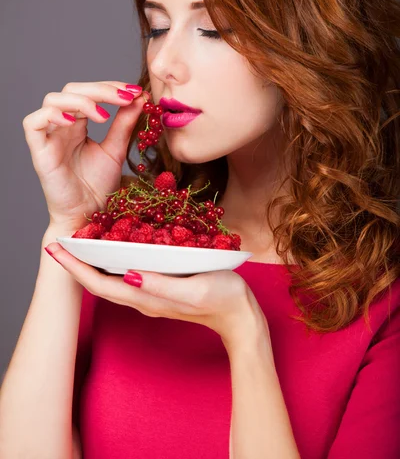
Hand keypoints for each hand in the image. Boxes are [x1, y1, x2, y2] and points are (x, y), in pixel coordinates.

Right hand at [22, 81, 146, 230]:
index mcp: (78, 123)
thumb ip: (125, 123)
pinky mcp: (39, 152)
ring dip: (81, 100)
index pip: (88, 91)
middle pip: (71, 90)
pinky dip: (51, 115)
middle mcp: (61, 126)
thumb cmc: (98, 185)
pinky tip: (75, 122)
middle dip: (100, 89)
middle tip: (126, 97)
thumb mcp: (116, 149)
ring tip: (104, 115)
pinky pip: (33, 123)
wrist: (88, 215)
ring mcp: (48, 137)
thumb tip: (139, 97)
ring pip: (52, 100)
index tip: (134, 91)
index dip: (110, 86)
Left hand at [44, 242, 262, 347]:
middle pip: (100, 281)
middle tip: (61, 239)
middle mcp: (143, 297)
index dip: (75, 267)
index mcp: (146, 298)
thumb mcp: (194, 290)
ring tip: (80, 239)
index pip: (99, 284)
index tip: (55, 248)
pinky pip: (128, 273)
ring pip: (112, 278)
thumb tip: (128, 274)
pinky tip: (116, 244)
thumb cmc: (223, 300)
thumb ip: (161, 285)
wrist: (242, 318)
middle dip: (77, 262)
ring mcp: (151, 293)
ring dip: (92, 261)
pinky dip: (114, 259)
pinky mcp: (161, 286)